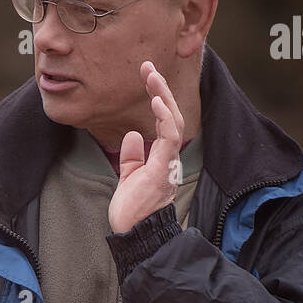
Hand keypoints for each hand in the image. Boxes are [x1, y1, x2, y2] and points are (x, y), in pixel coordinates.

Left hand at [107, 61, 184, 233]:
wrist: (134, 235)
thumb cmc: (134, 211)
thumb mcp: (129, 178)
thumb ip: (133, 157)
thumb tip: (133, 135)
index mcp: (162, 157)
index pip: (163, 121)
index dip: (157, 97)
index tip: (146, 76)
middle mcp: (169, 157)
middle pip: (171, 116)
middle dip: (161, 89)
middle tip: (147, 66)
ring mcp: (167, 163)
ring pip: (173, 122)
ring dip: (163, 97)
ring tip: (152, 76)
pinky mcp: (162, 171)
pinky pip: (169, 140)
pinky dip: (165, 119)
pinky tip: (158, 102)